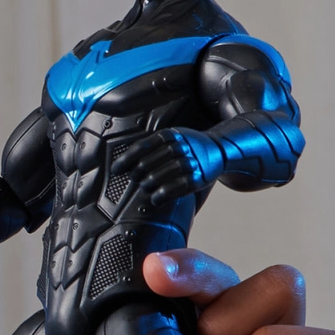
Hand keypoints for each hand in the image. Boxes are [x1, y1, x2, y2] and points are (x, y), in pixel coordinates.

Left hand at [100, 129, 215, 215]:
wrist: (219, 149)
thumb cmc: (186, 146)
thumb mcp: (171, 137)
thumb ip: (150, 146)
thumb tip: (122, 163)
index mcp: (169, 135)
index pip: (141, 147)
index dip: (125, 160)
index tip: (115, 170)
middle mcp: (180, 147)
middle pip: (146, 164)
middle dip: (136, 174)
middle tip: (134, 179)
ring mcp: (190, 163)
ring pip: (158, 177)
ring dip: (147, 185)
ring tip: (145, 187)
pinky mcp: (198, 179)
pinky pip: (174, 189)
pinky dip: (161, 196)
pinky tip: (155, 199)